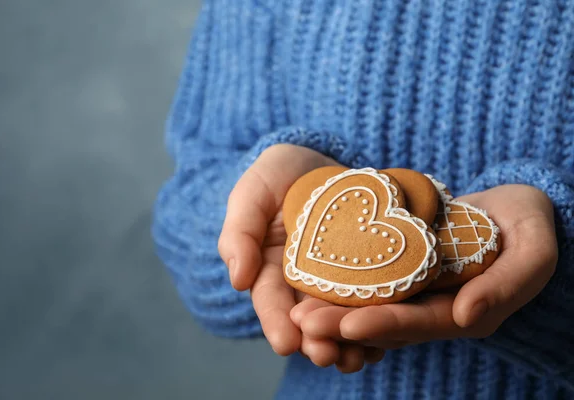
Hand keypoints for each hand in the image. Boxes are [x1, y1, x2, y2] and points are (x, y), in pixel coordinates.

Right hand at [219, 144, 358, 366]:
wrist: (317, 162)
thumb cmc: (277, 175)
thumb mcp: (251, 195)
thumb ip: (240, 233)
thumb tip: (237, 280)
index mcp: (270, 270)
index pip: (270, 300)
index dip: (276, 322)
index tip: (285, 344)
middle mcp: (302, 282)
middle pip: (307, 319)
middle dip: (315, 341)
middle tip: (326, 357)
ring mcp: (336, 279)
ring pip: (340, 317)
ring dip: (347, 342)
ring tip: (359, 359)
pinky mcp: (367, 270)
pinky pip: (371, 298)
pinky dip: (377, 322)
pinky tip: (387, 339)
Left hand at [292, 184, 557, 349]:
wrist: (513, 207)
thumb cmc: (529, 226)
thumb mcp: (533, 252)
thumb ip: (507, 285)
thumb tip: (467, 316)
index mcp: (463, 311)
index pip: (419, 323)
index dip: (384, 325)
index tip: (347, 325)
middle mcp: (432, 308)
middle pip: (383, 321)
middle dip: (342, 325)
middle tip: (302, 323)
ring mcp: (414, 290)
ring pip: (368, 305)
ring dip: (332, 309)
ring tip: (294, 310)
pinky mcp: (399, 269)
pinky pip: (367, 280)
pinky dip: (339, 283)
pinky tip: (308, 280)